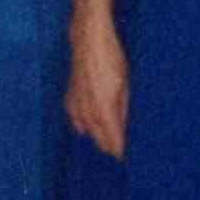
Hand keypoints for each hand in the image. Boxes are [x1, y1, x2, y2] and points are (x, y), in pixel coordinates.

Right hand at [64, 17, 127, 158]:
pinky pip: (77, 122)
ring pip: (88, 133)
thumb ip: (124, 110)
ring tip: (111, 135)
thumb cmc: (112, 60)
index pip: (113, 143)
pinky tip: (94, 122)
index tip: (130, 157)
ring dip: (99, 136)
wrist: (89, 41)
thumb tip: (127, 128)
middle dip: (111, 146)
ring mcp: (75, 108)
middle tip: (123, 148)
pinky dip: (86, 125)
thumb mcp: (126, 85)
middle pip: (99, 142)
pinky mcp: (69, 101)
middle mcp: (87, 113)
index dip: (121, 152)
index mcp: (104, 111)